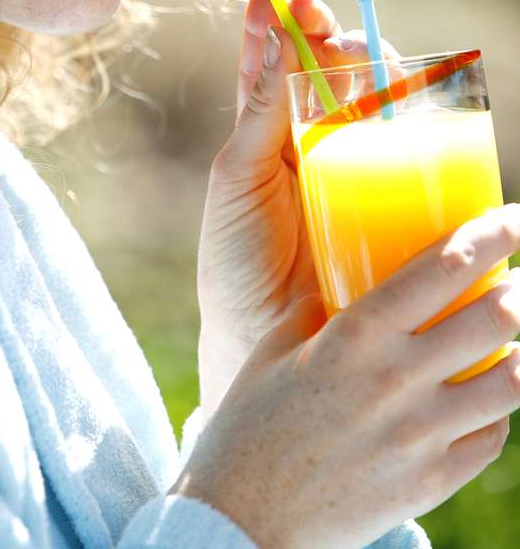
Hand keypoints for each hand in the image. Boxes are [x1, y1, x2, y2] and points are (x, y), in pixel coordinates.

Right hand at [173, 205, 519, 548]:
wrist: (244, 519)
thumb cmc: (251, 423)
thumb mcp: (274, 347)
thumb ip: (315, 308)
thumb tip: (337, 280)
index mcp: (356, 333)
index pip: (443, 267)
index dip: (492, 236)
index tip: (513, 218)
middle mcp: (397, 378)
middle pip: (496, 319)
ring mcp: (421, 435)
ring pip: (512, 381)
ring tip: (513, 332)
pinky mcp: (432, 482)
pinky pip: (492, 438)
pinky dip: (498, 411)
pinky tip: (487, 395)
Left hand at [197, 0, 397, 416]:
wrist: (264, 343)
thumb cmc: (236, 261)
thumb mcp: (236, 177)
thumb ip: (256, 108)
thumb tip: (270, 26)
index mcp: (272, 131)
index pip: (283, 60)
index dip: (287, 21)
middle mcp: (319, 143)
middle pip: (341, 72)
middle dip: (339, 36)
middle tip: (328, 27)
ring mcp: (360, 171)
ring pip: (380, 103)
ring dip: (380, 68)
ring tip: (368, 60)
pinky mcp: (396, 202)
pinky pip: (416, 155)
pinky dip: (425, 123)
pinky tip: (421, 104)